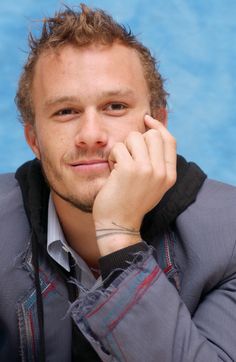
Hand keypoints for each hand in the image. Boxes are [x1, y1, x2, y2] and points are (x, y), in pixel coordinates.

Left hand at [93, 115, 176, 254]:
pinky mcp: (129, 170)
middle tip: (128, 156)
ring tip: (119, 164)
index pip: (170, 140)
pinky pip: (118, 148)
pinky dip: (112, 156)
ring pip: (134, 137)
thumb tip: (151, 131)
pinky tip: (112, 169)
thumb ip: (157, 163)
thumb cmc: (131, 202)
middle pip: (152, 135)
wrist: (118, 224)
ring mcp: (146, 170)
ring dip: (122, 148)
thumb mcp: (153, 185)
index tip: (146, 120)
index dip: (158, 126)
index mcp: (169, 175)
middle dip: (136, 140)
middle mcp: (161, 172)